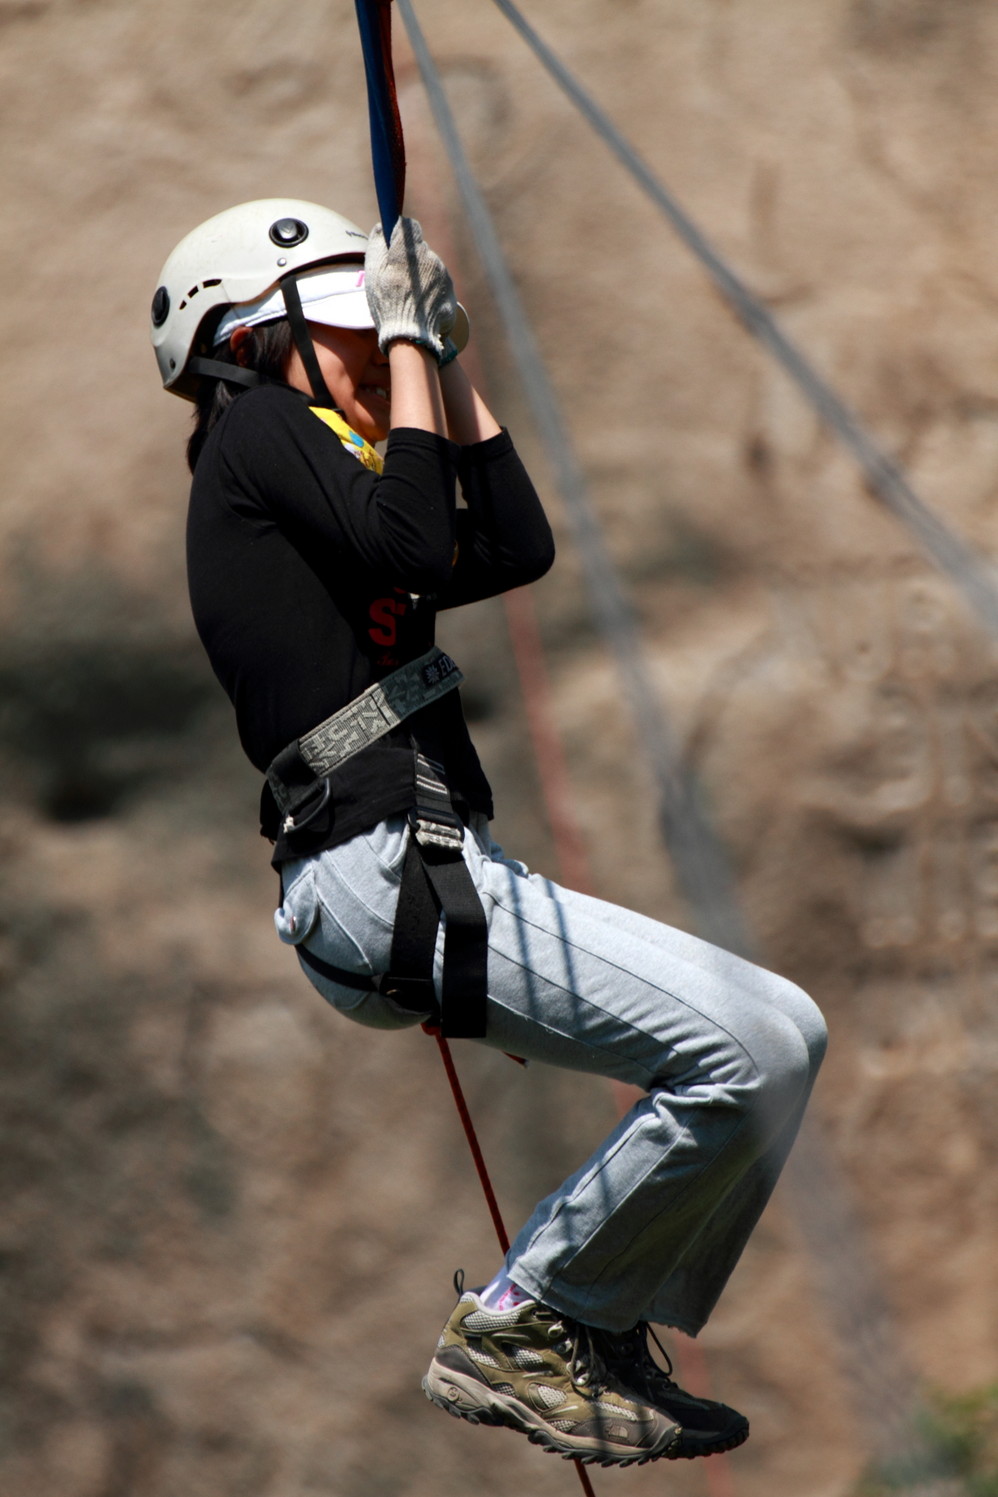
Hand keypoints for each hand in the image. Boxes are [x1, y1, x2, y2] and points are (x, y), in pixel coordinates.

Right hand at [364, 217, 456, 364]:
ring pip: (430, 266)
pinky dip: (430, 290)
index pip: (409, 226)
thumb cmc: (388, 303)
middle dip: (410, 258)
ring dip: (421, 275)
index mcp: (409, 249)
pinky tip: (420, 304)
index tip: (395, 243)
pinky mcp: (450, 290)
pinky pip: (439, 282)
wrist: (412, 336)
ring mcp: (442, 273)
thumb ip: (377, 244)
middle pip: (420, 248)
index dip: (401, 233)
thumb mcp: (373, 272)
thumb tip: (381, 227)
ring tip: (409, 296)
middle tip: (398, 278)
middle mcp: (429, 257)